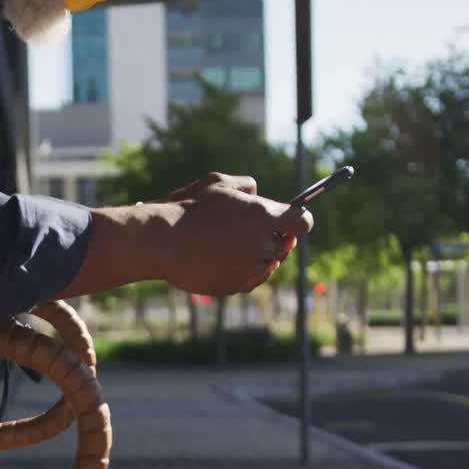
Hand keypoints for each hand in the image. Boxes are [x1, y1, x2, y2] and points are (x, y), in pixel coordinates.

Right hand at [157, 172, 311, 294]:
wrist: (165, 241)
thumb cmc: (190, 209)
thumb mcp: (217, 184)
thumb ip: (245, 185)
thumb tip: (256, 192)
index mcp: (264, 217)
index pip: (303, 222)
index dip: (298, 220)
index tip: (289, 219)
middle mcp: (262, 244)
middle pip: (285, 245)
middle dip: (275, 237)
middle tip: (254, 229)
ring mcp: (250, 268)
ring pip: (268, 264)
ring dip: (258, 254)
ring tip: (235, 244)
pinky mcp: (237, 285)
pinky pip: (252, 279)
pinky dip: (245, 270)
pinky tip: (228, 259)